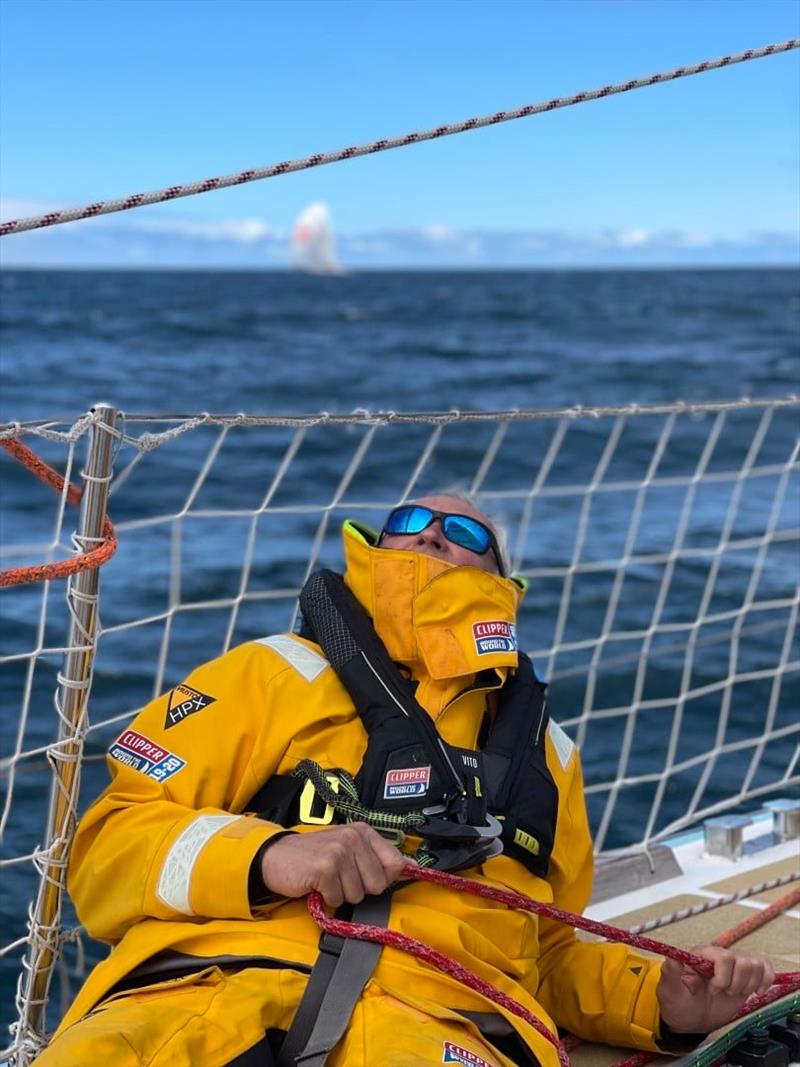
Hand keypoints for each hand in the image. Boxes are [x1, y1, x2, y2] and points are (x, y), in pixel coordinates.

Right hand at [260, 822, 407, 907]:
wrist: (277, 857)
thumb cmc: (316, 855)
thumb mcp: (350, 849)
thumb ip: (379, 857)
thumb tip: (412, 866)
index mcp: (363, 831)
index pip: (395, 863)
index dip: (383, 878)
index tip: (365, 876)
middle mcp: (352, 837)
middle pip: (377, 884)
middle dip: (359, 888)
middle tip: (340, 877)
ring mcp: (338, 852)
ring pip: (357, 895)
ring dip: (340, 894)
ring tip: (327, 879)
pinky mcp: (324, 869)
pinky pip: (338, 899)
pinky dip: (326, 898)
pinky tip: (317, 885)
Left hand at [657, 945, 774, 1033]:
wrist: (689, 1018)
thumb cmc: (678, 1002)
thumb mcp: (669, 990)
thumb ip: (670, 972)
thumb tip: (673, 956)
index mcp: (701, 955)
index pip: (723, 956)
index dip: (722, 977)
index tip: (713, 990)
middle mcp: (719, 957)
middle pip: (742, 962)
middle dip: (734, 984)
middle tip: (720, 994)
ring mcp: (733, 967)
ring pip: (755, 965)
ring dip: (747, 985)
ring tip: (732, 994)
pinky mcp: (745, 978)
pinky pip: (764, 968)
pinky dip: (765, 980)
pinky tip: (756, 992)